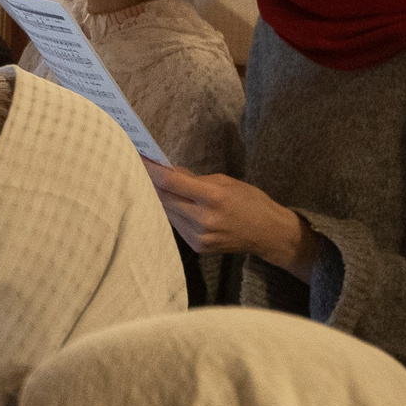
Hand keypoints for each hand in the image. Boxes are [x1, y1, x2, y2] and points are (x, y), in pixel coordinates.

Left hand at [141, 161, 315, 277]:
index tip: (137, 158)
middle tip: (141, 168)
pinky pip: (177, 225)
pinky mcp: (198, 247)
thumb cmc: (249, 201)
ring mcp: (200, 236)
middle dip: (152, 183)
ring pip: (167, 213)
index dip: (151, 170)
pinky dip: (173, 213)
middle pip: (164, 198)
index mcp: (213, 197)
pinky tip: (175, 205)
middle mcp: (204, 219)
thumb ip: (194, 178)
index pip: (171, 182)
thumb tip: (167, 170)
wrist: (268, 233)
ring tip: (155, 185)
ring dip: (161, 198)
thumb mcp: (225, 181)